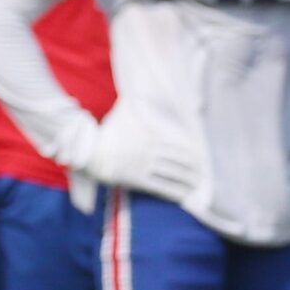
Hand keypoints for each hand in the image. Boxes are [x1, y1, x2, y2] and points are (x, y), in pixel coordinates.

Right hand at [80, 114, 199, 204]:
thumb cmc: (106, 132)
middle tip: (199, 174)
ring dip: (186, 181)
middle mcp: (151, 151)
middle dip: (192, 169)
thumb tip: (140, 93)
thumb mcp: (123, 111)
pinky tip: (182, 196)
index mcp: (151, 136)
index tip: (199, 159)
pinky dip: (174, 192)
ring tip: (194, 185)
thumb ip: (135, 103)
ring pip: (173, 174)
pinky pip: (160, 187)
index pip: (179, 145)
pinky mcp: (137, 179)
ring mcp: (144, 166)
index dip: (191, 153)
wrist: (90, 150)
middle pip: (179, 161)